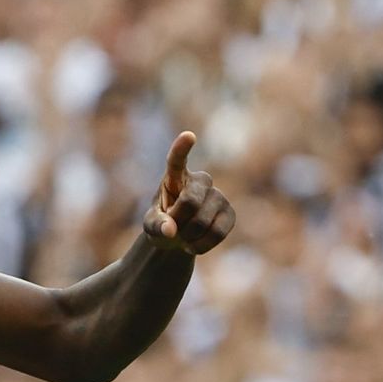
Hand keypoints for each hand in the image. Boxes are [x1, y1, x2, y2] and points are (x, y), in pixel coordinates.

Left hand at [143, 131, 235, 254]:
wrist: (179, 238)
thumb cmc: (162, 224)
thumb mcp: (151, 226)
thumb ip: (156, 226)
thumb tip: (170, 231)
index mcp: (176, 176)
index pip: (177, 160)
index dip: (182, 149)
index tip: (188, 136)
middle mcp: (201, 180)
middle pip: (189, 202)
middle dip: (178, 222)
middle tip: (172, 228)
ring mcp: (218, 195)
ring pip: (202, 221)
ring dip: (187, 237)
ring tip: (183, 236)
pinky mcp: (230, 214)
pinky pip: (217, 233)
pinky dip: (201, 245)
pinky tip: (194, 244)